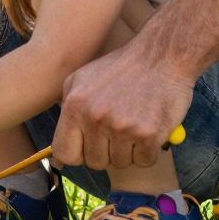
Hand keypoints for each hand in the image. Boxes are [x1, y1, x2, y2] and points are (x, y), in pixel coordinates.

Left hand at [51, 43, 196, 171]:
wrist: (161, 56)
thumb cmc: (120, 69)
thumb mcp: (81, 80)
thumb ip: (67, 112)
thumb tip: (57, 156)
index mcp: (76, 105)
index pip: (65, 153)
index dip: (77, 154)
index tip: (88, 147)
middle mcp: (96, 118)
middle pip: (95, 162)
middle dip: (106, 151)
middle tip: (117, 128)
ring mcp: (123, 127)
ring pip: (121, 163)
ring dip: (129, 150)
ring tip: (134, 122)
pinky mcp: (149, 134)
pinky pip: (145, 161)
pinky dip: (149, 150)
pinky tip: (149, 127)